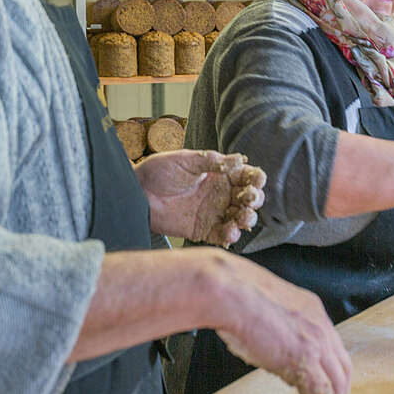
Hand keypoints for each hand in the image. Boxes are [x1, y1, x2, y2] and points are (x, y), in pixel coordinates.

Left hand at [132, 150, 264, 245]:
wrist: (138, 193)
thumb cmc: (159, 172)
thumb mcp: (186, 160)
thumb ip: (212, 161)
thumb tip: (238, 159)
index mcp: (221, 174)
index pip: (246, 176)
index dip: (255, 178)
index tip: (256, 180)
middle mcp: (222, 194)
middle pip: (249, 199)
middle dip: (255, 199)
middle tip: (249, 199)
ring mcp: (214, 213)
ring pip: (241, 218)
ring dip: (247, 219)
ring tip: (244, 218)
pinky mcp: (204, 230)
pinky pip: (224, 235)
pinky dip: (231, 235)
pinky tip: (230, 231)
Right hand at [211, 253, 350, 393]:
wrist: (230, 292)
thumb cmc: (237, 297)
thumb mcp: (270, 311)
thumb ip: (281, 332)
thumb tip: (277, 355)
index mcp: (313, 310)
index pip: (336, 348)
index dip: (337, 372)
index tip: (335, 388)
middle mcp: (321, 325)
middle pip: (343, 369)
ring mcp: (316, 342)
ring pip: (337, 386)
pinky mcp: (304, 360)